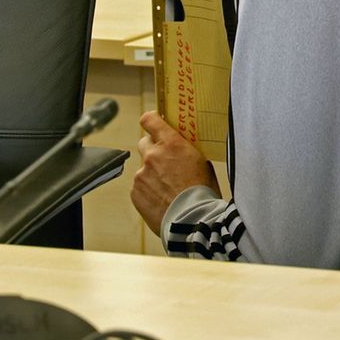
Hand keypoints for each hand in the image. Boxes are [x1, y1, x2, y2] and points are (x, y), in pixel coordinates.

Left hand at [131, 111, 220, 234]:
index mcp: (172, 144)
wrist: (192, 220)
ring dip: (152, 174)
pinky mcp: (135, 192)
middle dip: (152, 149)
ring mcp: (141, 174)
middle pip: (143, 143)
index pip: (150, 120)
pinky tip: (162, 200)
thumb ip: (187, 152)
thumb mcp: (202, 163)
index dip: (151, 120)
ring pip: (143, 169)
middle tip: (164, 161)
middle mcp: (152, 155)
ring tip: (168, 190)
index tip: (154, 124)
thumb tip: (183, 150)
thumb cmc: (203, 192)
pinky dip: (148, 191)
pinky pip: (140, 187)